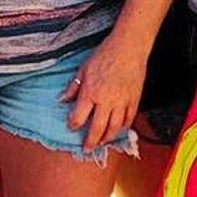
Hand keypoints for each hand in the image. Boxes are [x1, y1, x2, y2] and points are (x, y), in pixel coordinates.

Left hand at [61, 34, 145, 153]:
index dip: (73, 124)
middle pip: (97, 128)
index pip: (78, 117)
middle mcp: (106, 101)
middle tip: (87, 149)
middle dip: (90, 141)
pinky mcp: (134, 99)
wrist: (129, 47)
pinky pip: (129, 119)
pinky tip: (119, 130)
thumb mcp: (84, 69)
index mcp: (90, 92)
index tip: (71, 127)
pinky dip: (124, 127)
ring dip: (107, 138)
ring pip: (114, 128)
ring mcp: (122, 102)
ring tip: (102, 142)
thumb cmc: (105, 54)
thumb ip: (73, 87)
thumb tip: (62, 100)